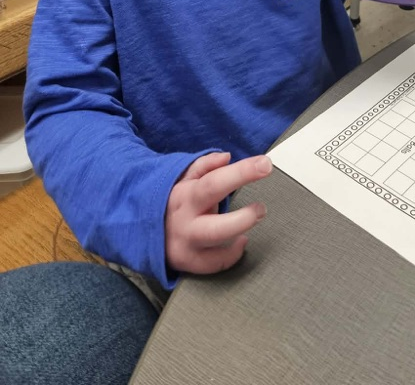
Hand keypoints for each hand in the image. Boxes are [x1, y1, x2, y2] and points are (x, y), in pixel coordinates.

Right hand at [165, 152, 270, 275]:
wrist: (142, 229)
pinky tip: (241, 240)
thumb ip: (204, 165)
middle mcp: (185, 223)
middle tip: (261, 208)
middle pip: (216, 226)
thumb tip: (226, 157)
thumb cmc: (171, 201)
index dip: (242, 172)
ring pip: (216, 248)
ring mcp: (186, 246)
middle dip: (243, 218)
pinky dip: (233, 254)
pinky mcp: (188, 263)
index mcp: (185, 197)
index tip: (265, 164)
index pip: (215, 182)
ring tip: (256, 216)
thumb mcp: (182, 178)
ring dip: (240, 232)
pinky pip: (215, 264)